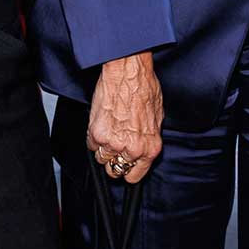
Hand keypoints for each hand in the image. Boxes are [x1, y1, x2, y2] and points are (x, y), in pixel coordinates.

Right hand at [87, 52, 162, 184]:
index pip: (135, 176)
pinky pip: (91, 145)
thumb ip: (149, 137)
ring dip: (103, 148)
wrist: (128, 72)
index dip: (128, 171)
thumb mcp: (158, 116)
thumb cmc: (144, 87)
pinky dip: (93, 137)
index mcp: (150, 147)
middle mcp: (132, 148)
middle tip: (115, 145)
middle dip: (114, 159)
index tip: (125, 166)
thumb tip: (143, 144)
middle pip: (115, 170)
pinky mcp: (97, 133)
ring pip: (101, 159)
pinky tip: (101, 123)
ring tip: (109, 131)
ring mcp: (113, 142)